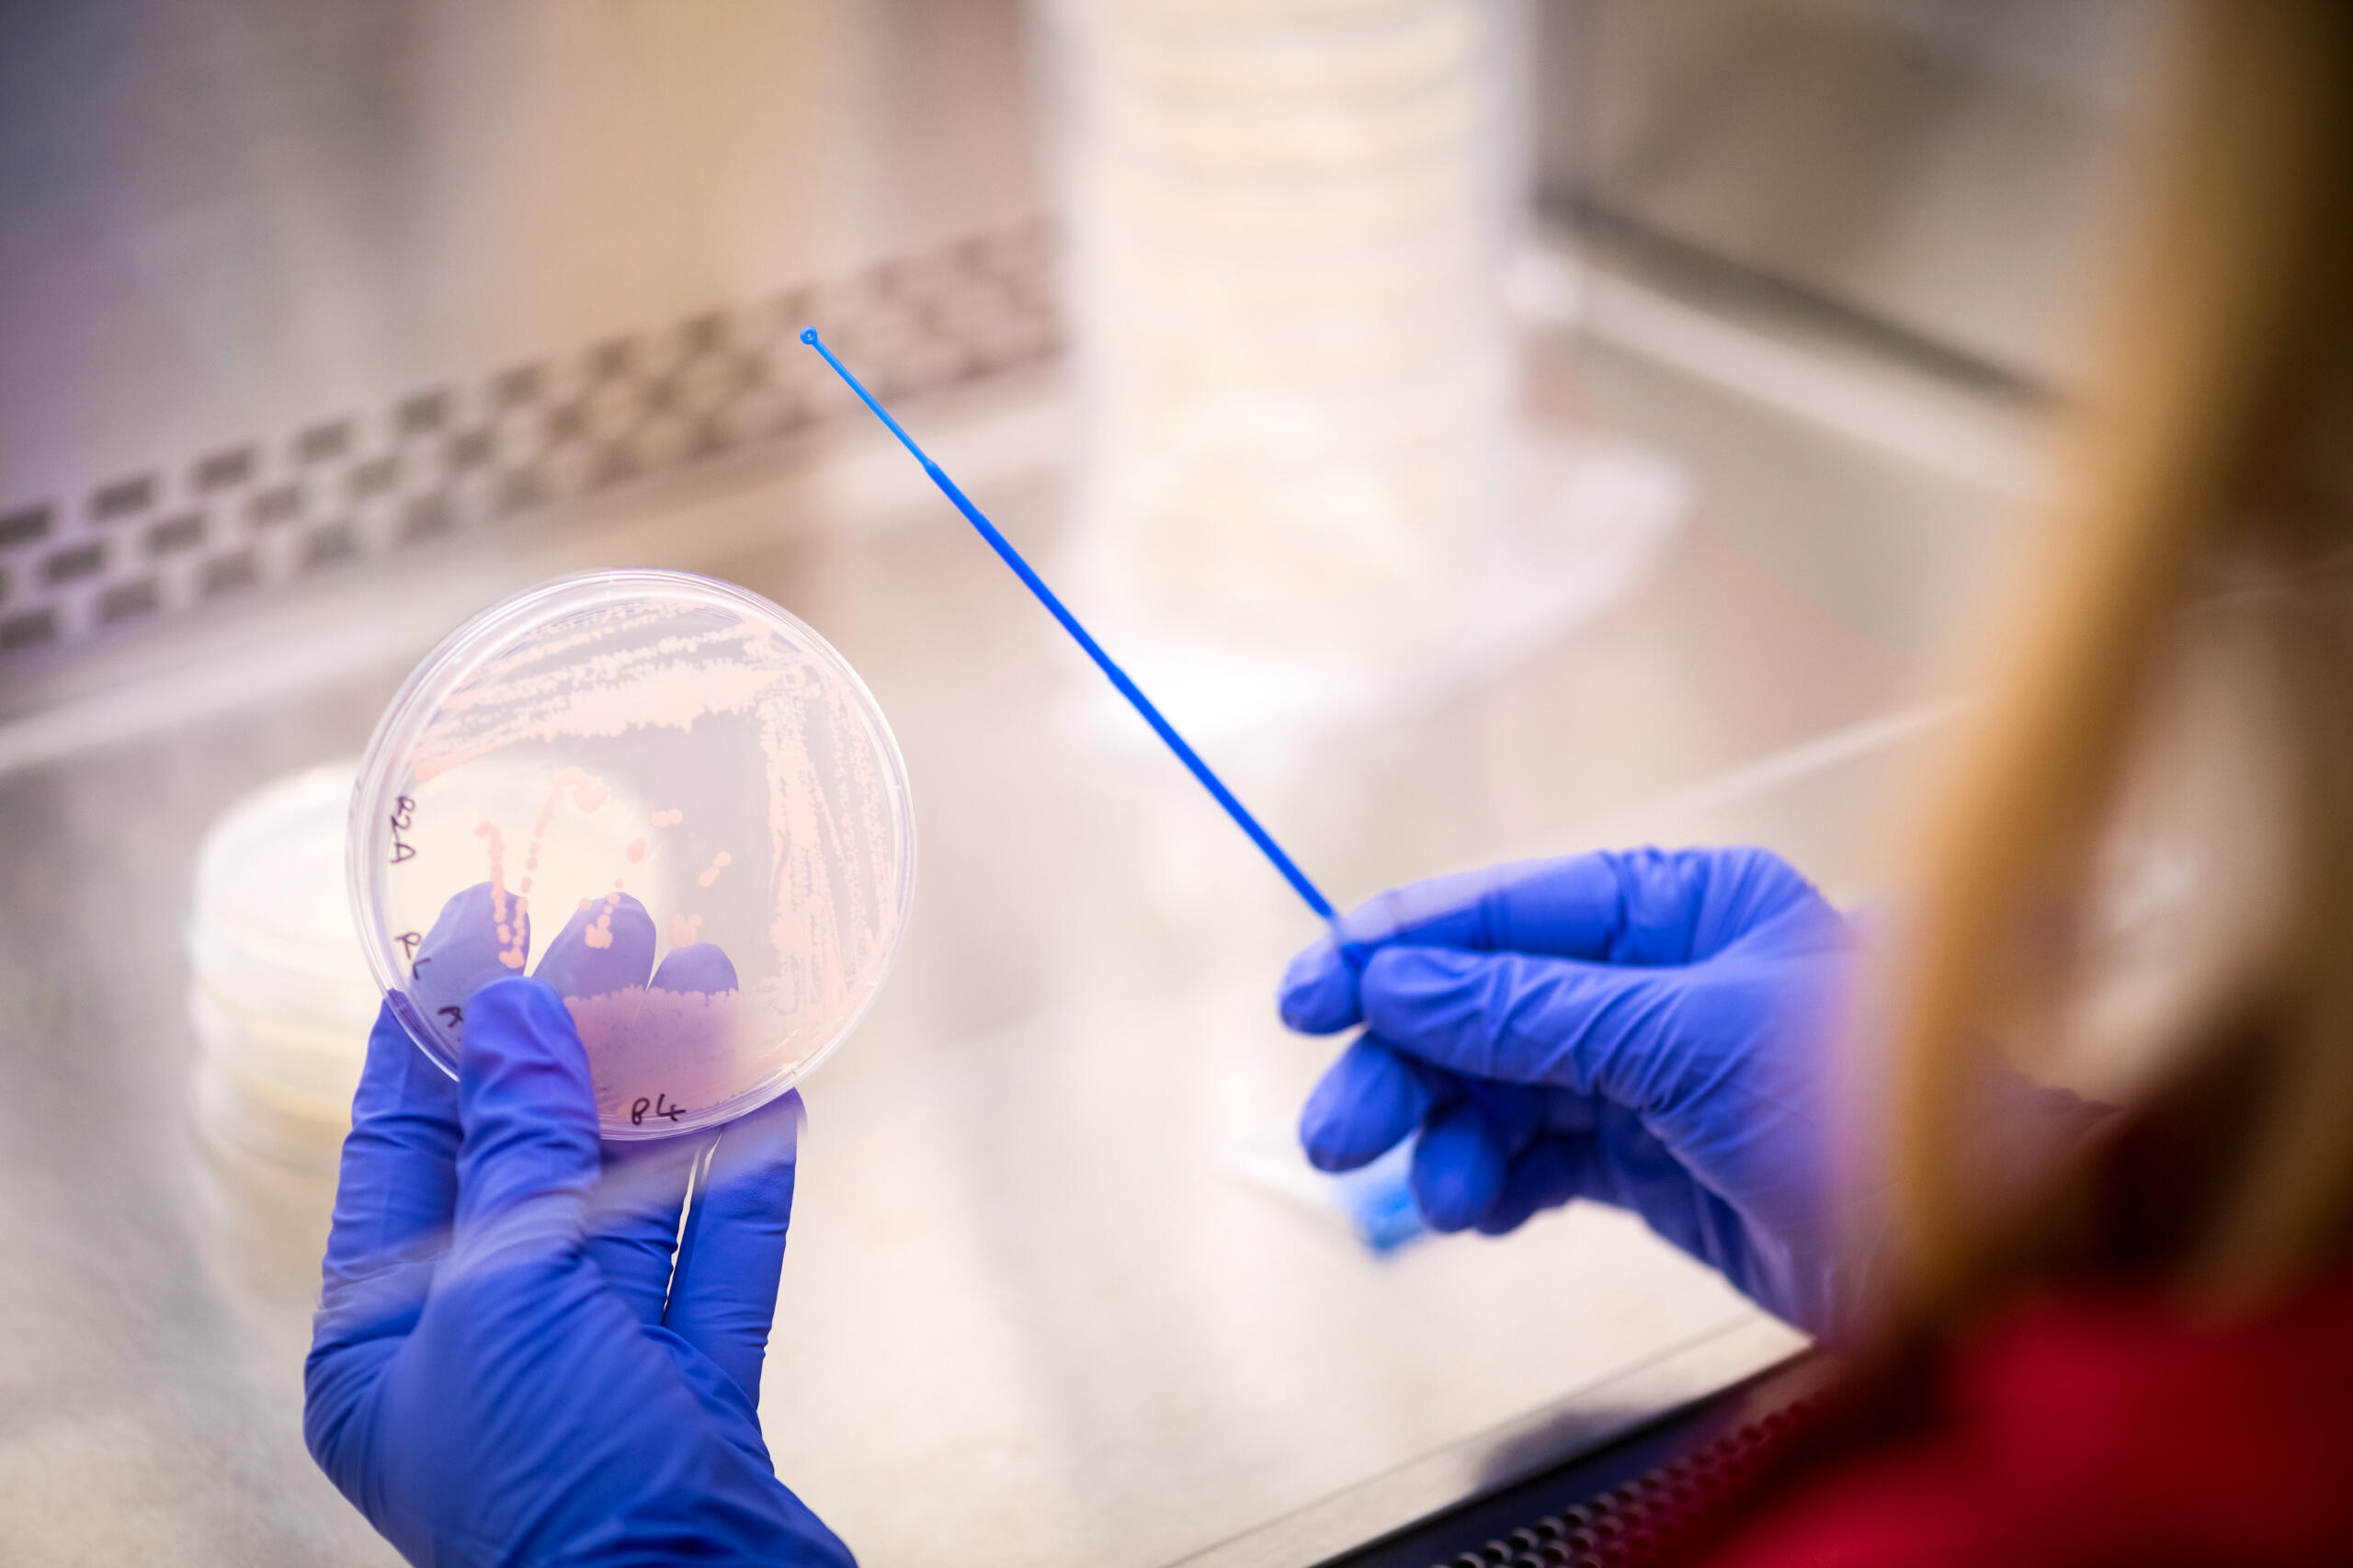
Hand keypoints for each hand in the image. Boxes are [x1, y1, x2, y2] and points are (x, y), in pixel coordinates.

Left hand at [306, 890, 848, 1566]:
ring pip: (633, 1200)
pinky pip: (718, 1262)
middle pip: (528, 1159)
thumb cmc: (554, 1482)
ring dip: (674, 1090)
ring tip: (710, 973)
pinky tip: (773, 1089)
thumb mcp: (506, 1294)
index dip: (438, 1029)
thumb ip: (518, 1147)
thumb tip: (514, 1010)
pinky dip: (745, 1179)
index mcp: (382, 1342)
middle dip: (574, 1041)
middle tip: (617, 917)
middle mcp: (482, 1350)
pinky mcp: (694, 1396)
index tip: (476, 922)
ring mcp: (595, 1374)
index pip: (402, 1148)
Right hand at [1280, 848, 1858, 1334]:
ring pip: (1499, 1090)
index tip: (1308, 992)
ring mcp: (1651, 1075)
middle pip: (1483, 1007)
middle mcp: (1656, 981)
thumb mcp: (1684, 1040)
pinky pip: (1538, 1159)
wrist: (1984, 1257)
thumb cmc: (1874, 1110)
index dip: (1396, 949)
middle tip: (1339, 1129)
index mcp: (1680, 907)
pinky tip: (1472, 1207)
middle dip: (1406, 1064)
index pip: (1504, 912)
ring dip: (1444, 1135)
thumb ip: (1528, 1011)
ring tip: (1421, 1188)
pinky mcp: (1653, 1164)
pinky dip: (1494, 1181)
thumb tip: (1396, 982)